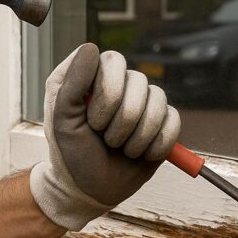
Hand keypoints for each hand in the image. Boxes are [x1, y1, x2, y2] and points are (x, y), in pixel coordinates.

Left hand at [30, 43, 180, 230]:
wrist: (90, 189)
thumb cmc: (71, 153)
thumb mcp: (63, 121)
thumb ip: (72, 83)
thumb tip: (91, 47)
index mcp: (90, 75)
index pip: (112, 61)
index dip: (109, 93)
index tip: (91, 121)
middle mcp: (117, 83)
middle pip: (139, 81)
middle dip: (123, 120)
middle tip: (106, 140)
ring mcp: (141, 101)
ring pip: (159, 100)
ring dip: (139, 136)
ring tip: (122, 149)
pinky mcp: (161, 121)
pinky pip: (173, 120)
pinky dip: (158, 144)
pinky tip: (142, 155)